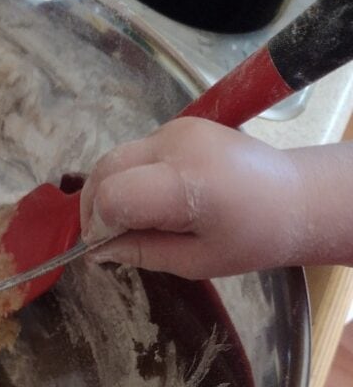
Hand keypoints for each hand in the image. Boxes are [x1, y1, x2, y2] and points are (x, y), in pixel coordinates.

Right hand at [79, 118, 312, 279]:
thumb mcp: (195, 261)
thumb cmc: (252, 238)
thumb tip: (96, 251)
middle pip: (105, 168)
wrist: (295, 197)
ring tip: (124, 221)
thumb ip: (142, 252)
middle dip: (92, 204)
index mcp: (187, 183)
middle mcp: (177, 144)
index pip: (113, 195)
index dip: (98, 224)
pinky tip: (145, 201)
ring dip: (109, 189)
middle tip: (102, 237)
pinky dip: (128, 177)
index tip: (103, 247)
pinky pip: (136, 151)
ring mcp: (177, 128)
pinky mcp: (179, 125)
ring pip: (116, 157)